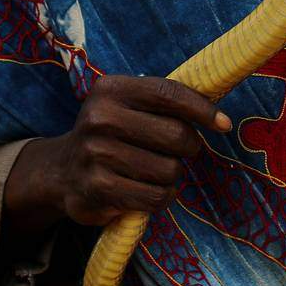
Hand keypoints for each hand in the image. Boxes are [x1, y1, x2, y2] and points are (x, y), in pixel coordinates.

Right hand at [23, 76, 228, 226]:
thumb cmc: (111, 133)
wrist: (61, 170)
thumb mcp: (128, 105)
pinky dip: (162, 196)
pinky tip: (148, 190)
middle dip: (188, 147)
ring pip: (169, 170)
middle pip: (176, 136)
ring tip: (153, 171)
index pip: (169, 93)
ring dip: (172, 175)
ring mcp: (96, 154)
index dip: (202, 109)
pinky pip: (155, 197)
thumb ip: (165, 102)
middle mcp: (100, 118)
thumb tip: (219, 114)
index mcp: (111, 89)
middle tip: (176, 151)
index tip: (224, 124)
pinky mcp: (97, 188)